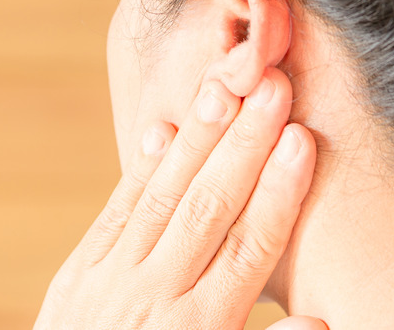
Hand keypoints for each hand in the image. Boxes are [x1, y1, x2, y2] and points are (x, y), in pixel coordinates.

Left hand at [35, 69, 323, 328]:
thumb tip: (314, 321)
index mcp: (199, 329)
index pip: (247, 249)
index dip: (277, 193)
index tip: (300, 140)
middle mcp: (154, 294)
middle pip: (208, 209)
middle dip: (243, 146)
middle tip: (270, 87)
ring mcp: (110, 277)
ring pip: (162, 198)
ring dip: (195, 142)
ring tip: (221, 89)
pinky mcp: (79, 271)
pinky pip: (115, 211)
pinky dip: (141, 169)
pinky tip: (163, 130)